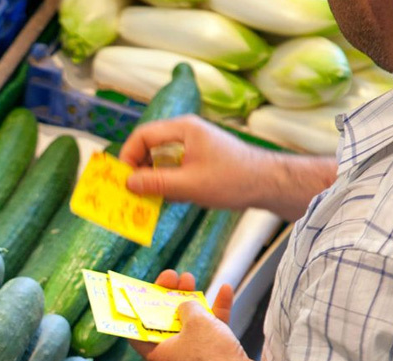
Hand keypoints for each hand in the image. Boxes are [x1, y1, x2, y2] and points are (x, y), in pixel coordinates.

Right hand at [120, 115, 338, 220]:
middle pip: (149, 146)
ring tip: (152, 199)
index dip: (128, 157)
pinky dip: (167, 182)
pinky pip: (173, 167)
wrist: (268, 184)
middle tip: (134, 192)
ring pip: (160, 159)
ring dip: (153, 178)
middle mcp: (186, 133)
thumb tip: (128, 183)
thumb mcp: (190, 185)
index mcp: (183, 129)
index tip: (124, 180)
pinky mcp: (199, 159)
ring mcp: (193, 146)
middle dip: (139, 170)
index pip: (143, 136)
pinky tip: (171, 198)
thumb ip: (156, 183)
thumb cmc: (233, 179)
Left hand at [129, 270, 265, 360]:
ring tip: (190, 278)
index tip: (142, 291)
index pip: (138, 330)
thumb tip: (186, 304)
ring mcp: (195, 356)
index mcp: (156, 353)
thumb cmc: (211, 357)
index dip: (138, 309)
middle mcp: (173, 356)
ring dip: (190, 300)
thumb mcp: (194, 322)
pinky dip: (217, 311)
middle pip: (166, 322)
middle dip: (168, 298)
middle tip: (172, 278)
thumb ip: (187, 306)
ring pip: (190, 324)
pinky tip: (225, 290)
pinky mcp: (216, 356)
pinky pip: (213, 330)